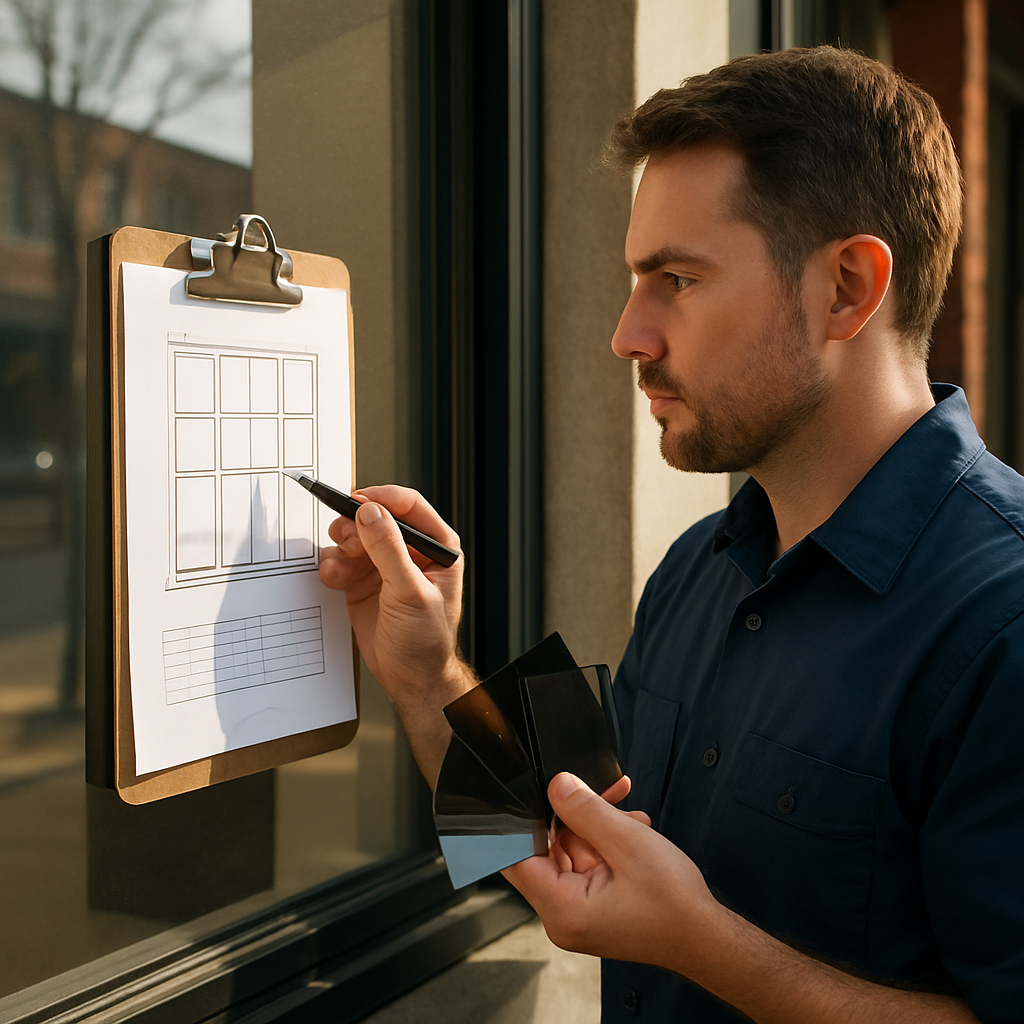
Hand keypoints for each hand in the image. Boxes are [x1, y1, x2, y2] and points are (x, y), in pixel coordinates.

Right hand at [318, 485, 472, 722]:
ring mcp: (383, 565)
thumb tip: (371, 513)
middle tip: (344, 539)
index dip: (381, 499)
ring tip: (341, 565)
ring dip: (341, 546)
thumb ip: (389, 551)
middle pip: (374, 517)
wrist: (409, 677)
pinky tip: (336, 579)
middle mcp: (408, 551)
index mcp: (435, 547)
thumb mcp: (410, 593)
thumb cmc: (426, 640)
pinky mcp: (361, 581)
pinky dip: (333, 565)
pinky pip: (339, 560)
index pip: (408, 506)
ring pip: (353, 536)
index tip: (357, 502)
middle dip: (355, 525)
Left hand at [508, 775, 982, 1023]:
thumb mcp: (629, 843)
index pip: (513, 858)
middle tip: (598, 790)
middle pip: (545, 848)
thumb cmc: (675, 905)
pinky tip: (632, 824)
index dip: (515, 822)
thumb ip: (587, 811)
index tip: (523, 791)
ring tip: (626, 808)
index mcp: (561, 908)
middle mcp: (562, 913)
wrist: (709, 935)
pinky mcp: (594, 902)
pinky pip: (588, 860)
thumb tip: (556, 784)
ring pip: (570, 849)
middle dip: (572, 814)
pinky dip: (606, 839)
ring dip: (596, 823)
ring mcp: (579, 909)